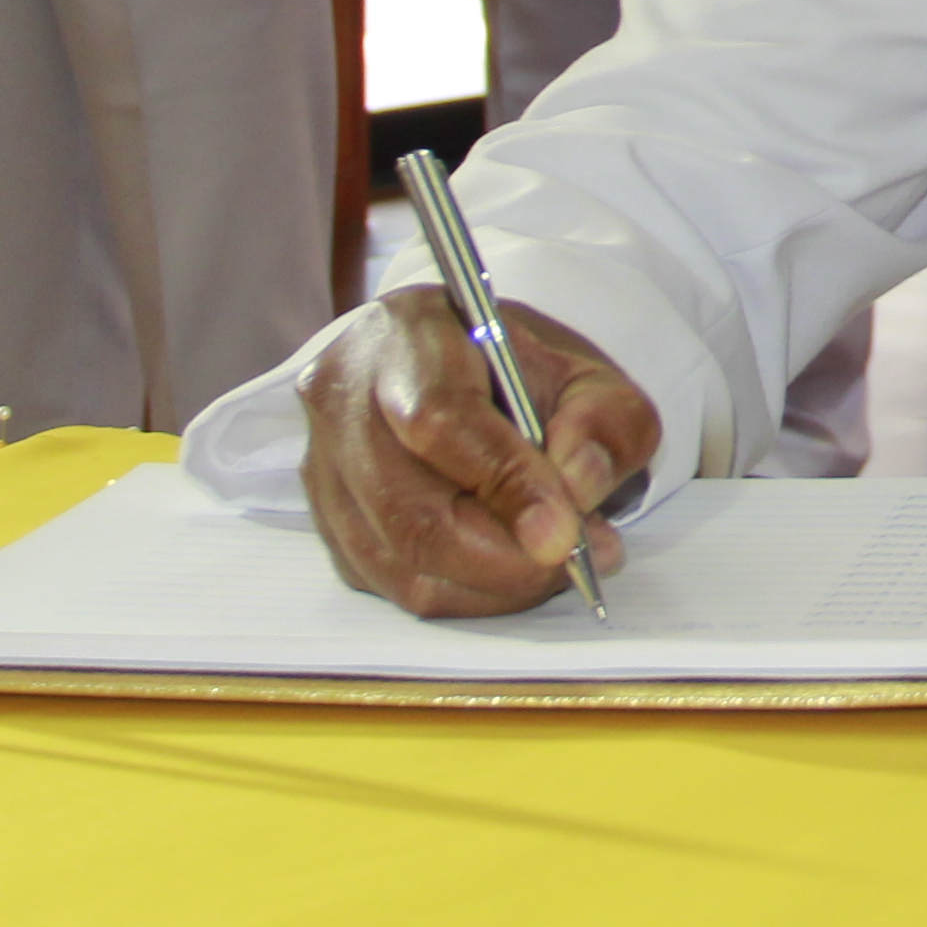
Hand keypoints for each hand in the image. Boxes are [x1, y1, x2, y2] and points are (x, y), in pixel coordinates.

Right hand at [296, 288, 660, 616]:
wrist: (459, 367)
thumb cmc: (519, 370)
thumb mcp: (587, 373)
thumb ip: (603, 420)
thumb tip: (578, 486)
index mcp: (407, 334)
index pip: (440, 420)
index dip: (505, 485)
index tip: (564, 533)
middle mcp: (343, 398)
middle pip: (408, 511)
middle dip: (505, 557)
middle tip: (579, 559)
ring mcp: (323, 465)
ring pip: (397, 561)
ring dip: (491, 585)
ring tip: (557, 564)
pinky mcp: (327, 521)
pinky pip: (390, 583)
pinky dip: (464, 592)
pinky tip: (511, 567)